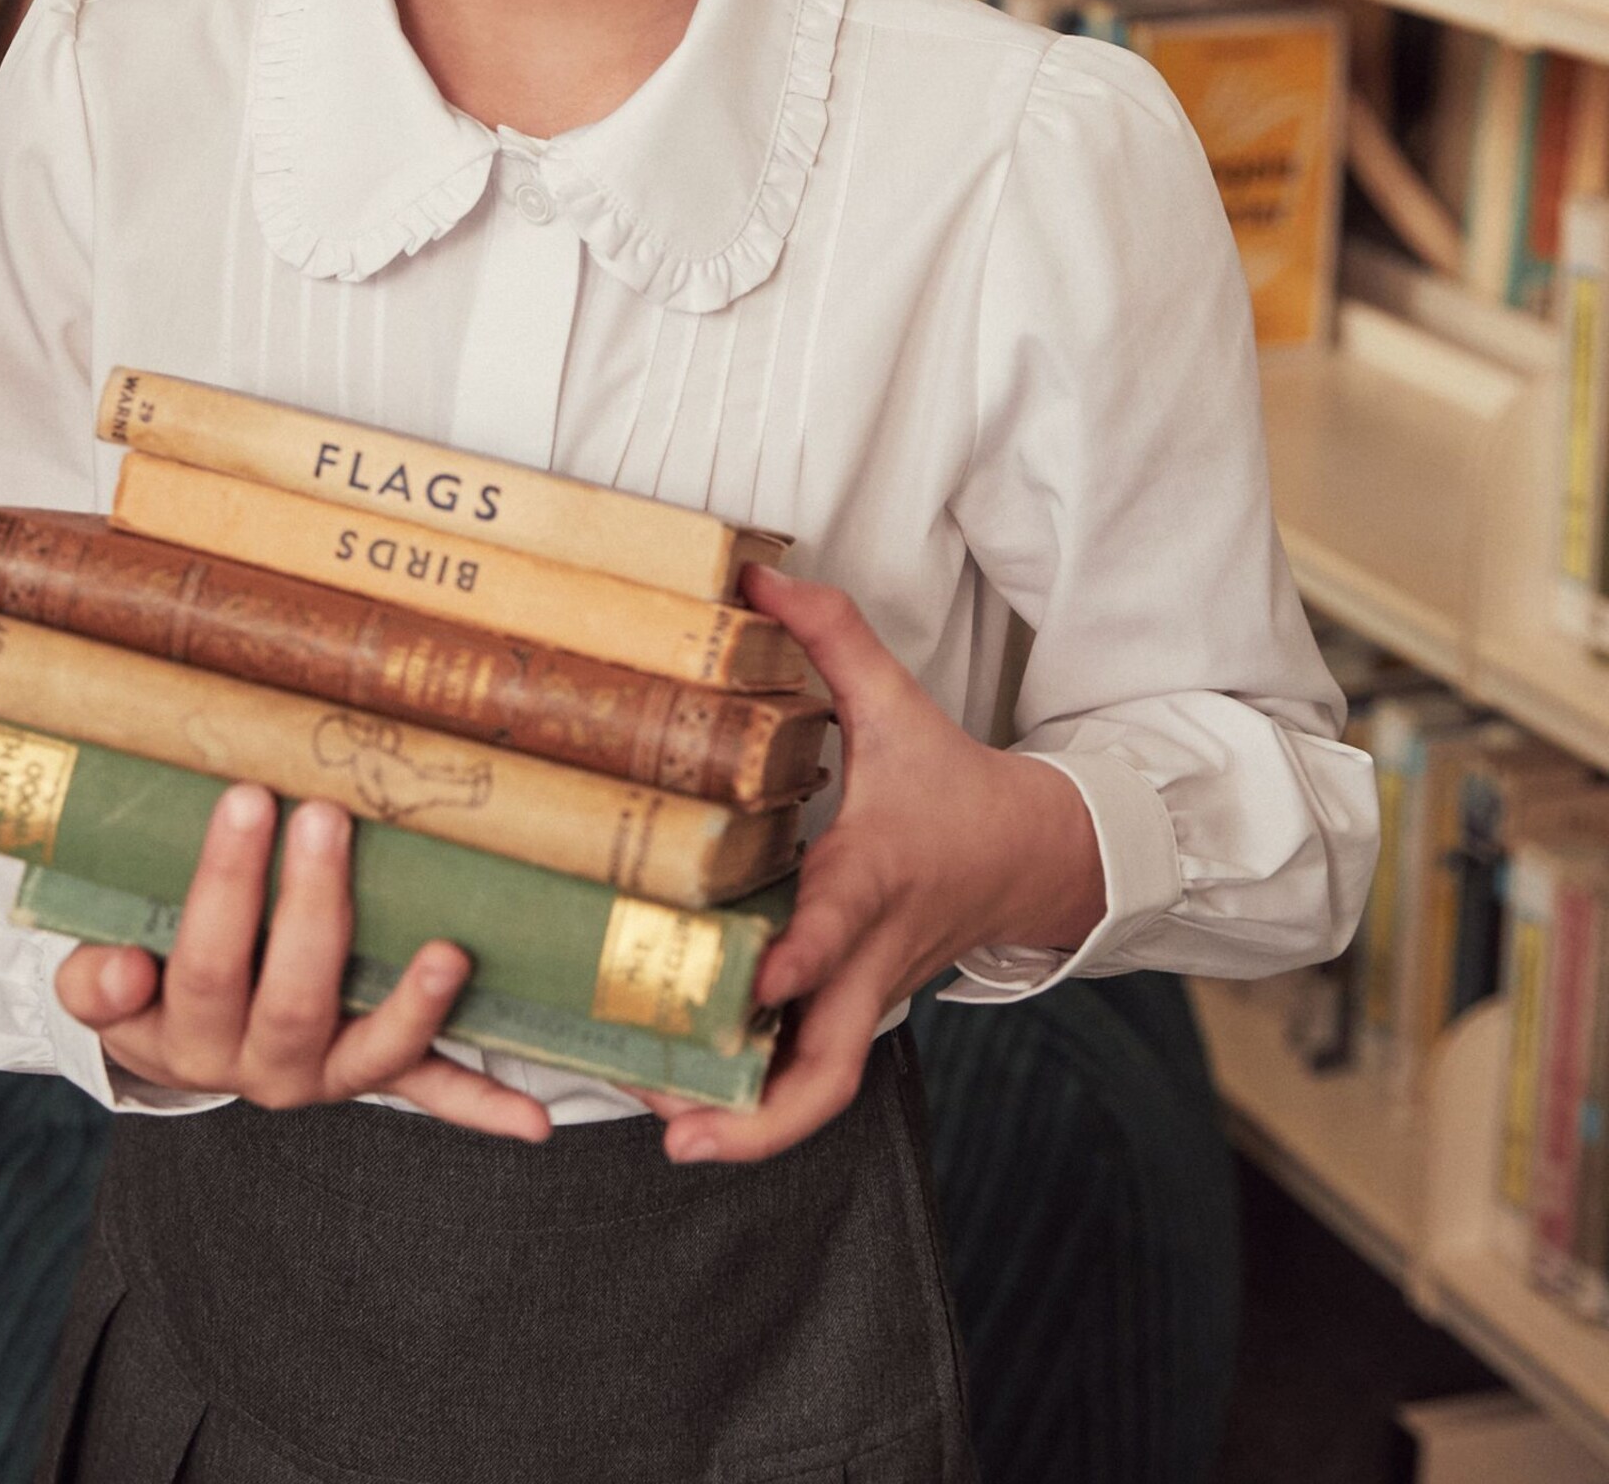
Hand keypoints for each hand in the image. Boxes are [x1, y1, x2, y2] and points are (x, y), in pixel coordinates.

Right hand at [51, 784, 551, 1139]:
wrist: (183, 1042)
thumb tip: (122, 970)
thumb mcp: (105, 980)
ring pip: (371, 1053)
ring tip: (447, 954)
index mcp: (184, 1035)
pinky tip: (537, 1122)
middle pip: (291, 998)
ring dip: (413, 1007)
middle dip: (313, 906)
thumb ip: (98, 979)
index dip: (223, 889)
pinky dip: (485, 1106)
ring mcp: (327, 1074)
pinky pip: (434, 1094)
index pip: (203, 962)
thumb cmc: (151, 976)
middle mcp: (259, 1068)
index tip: (247, 799)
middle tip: (327, 814)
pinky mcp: (379, 1075)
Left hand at [643, 564, 1105, 1166]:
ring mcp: (865, 997)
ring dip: (750, 1127)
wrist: (1040, 857)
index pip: (836, 930)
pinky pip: (812, 1075)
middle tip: (676, 1125)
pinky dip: (759, 1104)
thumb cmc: (956, 785)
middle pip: (827, 1067)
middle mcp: (866, 955)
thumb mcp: (899, 703)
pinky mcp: (859, 1013)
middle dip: (756, 1111)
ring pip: (820, 1092)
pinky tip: (690, 1107)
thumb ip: (829, 637)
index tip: (752, 981)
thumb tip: (755, 575)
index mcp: (872, 878)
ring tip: (671, 1136)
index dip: (797, 960)